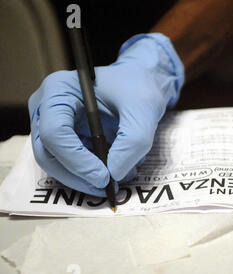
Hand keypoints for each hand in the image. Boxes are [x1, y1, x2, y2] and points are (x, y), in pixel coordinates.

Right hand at [28, 33, 183, 196]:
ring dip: (85, 179)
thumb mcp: (143, 112)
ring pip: (57, 165)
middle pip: (48, 153)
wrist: (140, 84)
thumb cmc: (138, 88)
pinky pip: (69, 165)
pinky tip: (116, 171)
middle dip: (78, 176)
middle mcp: (46, 108)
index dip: (77, 160)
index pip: (54, 132)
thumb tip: (114, 174)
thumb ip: (132, 143)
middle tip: (107, 187)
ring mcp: (51, 125)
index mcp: (58, 91)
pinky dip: (90, 174)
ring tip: (118, 178)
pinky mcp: (64, 140)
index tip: (105, 176)